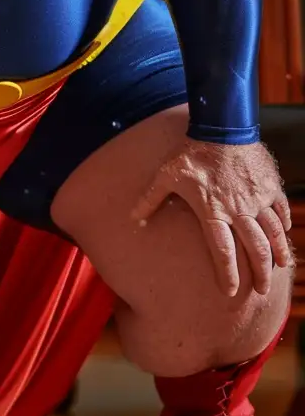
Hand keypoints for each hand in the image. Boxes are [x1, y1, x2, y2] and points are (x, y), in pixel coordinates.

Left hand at [131, 140, 291, 300]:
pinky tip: (284, 233)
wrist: (222, 124)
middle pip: (254, 247)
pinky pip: (279, 208)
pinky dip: (283, 223)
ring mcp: (257, 197)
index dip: (228, 273)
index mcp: (213, 212)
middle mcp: (238, 210)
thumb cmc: (191, 152)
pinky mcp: (269, 185)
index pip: (222, 251)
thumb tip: (131, 220)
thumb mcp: (166, 175)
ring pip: (272, 231)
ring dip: (278, 251)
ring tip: (280, 267)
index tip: (230, 292)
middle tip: (263, 290)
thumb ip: (149, 200)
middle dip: (260, 272)